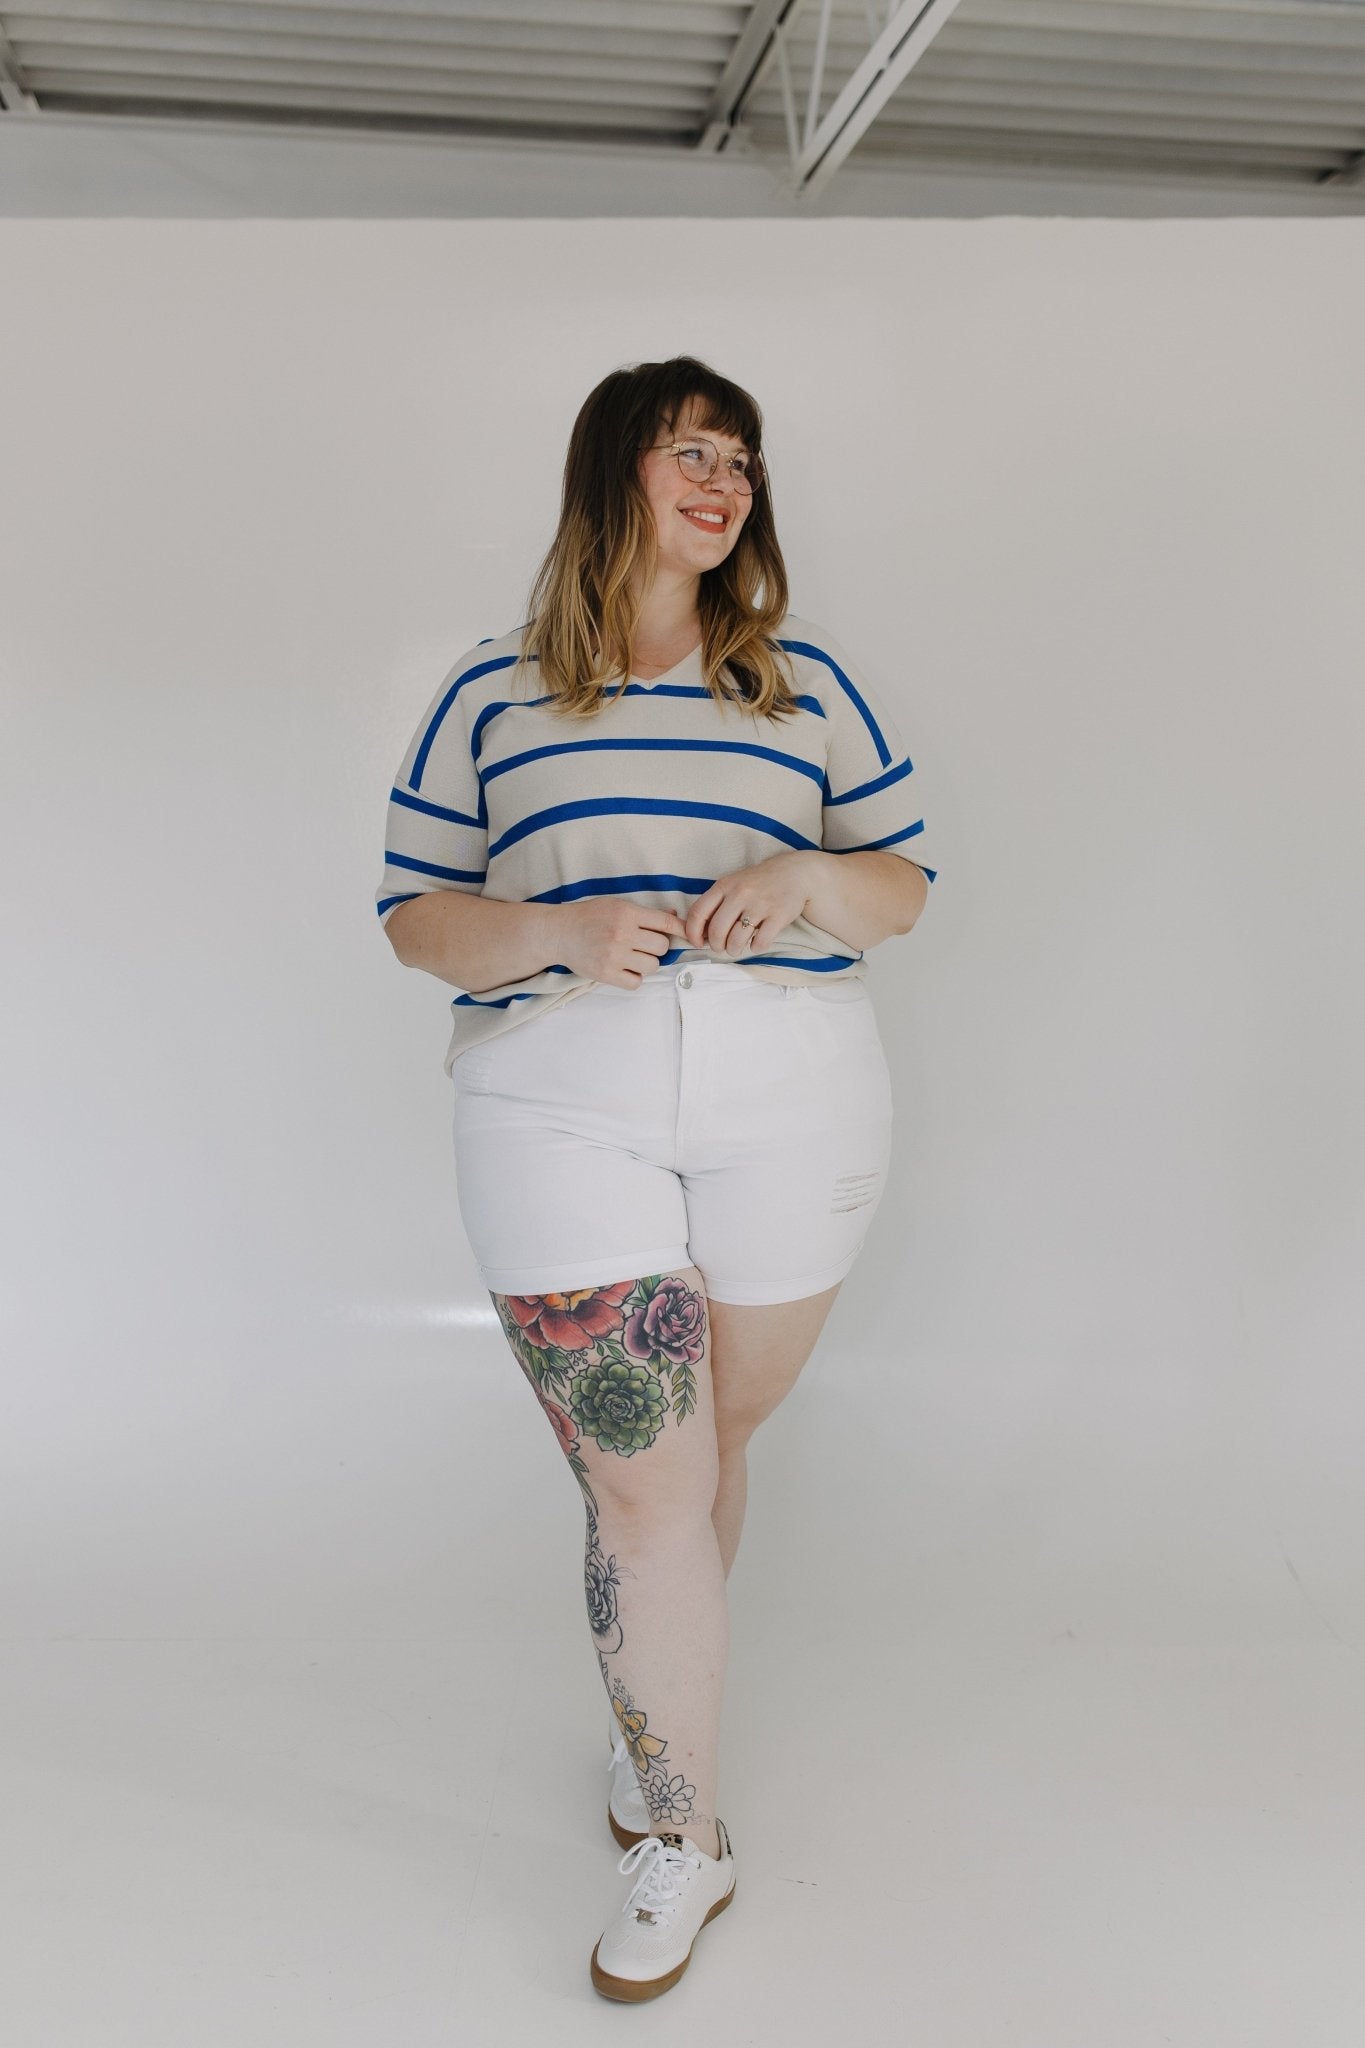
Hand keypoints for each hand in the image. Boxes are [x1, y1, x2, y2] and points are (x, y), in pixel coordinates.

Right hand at [552, 897, 690, 988]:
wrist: (559, 932)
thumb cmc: (589, 917)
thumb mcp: (616, 905)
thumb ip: (644, 913)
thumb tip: (673, 917)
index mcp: (626, 913)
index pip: (665, 923)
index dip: (681, 931)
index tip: (690, 937)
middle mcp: (621, 934)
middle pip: (662, 947)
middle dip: (657, 947)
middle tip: (643, 946)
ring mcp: (613, 955)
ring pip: (652, 966)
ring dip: (647, 964)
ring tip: (633, 958)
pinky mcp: (606, 974)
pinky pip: (636, 983)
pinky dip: (634, 978)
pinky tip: (625, 969)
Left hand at [682, 852, 812, 956]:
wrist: (793, 873)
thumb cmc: (757, 883)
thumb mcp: (732, 885)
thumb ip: (715, 904)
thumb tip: (698, 933)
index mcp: (724, 886)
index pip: (698, 912)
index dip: (693, 933)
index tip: (698, 942)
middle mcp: (740, 893)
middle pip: (717, 931)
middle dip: (716, 946)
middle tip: (722, 947)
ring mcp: (760, 904)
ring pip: (736, 940)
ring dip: (734, 950)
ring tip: (737, 947)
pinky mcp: (779, 915)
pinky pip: (760, 942)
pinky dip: (755, 948)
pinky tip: (757, 942)